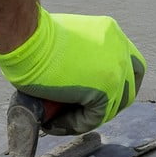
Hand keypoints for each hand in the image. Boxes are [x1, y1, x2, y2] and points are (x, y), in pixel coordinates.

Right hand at [0, 8, 144, 134]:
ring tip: (58, 120)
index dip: (113, 82)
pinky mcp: (105, 89)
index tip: (89, 94)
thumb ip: (78, 58)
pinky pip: (94, 117)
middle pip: (129, 84)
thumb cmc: (32, 38)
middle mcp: (120, 48)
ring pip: (111, 106)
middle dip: (108, 102)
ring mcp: (116, 70)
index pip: (126, 62)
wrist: (27, 39)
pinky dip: (75, 124)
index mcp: (110, 32)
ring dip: (86, 116)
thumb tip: (72, 83)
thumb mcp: (66, 41)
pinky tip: (54, 123)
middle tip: (80, 111)